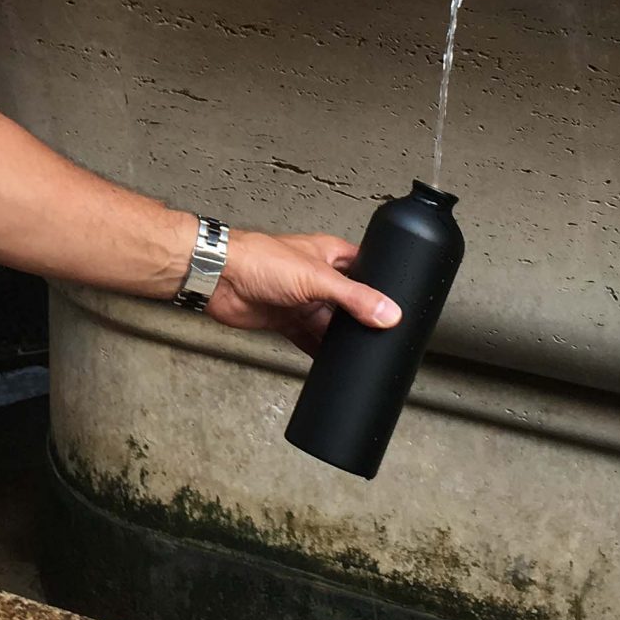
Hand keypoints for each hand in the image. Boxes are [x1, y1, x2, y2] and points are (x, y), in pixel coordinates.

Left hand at [208, 230, 399, 356]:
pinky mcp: (287, 320)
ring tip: (359, 354)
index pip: (368, 269)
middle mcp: (319, 278)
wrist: (219, 278)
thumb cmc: (259, 259)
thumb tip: (388, 312)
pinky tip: (331, 364)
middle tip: (381, 337)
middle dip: (362, 319)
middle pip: (351, 302)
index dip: (383, 285)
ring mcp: (303, 300)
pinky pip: (309, 340)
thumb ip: (354, 297)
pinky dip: (319, 352)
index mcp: (331, 255)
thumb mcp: (317, 278)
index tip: (399, 305)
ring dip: (341, 340)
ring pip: (331, 325)